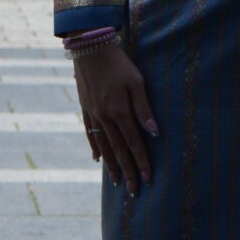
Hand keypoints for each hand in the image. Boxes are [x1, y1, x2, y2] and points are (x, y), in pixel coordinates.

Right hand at [73, 42, 156, 194]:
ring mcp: (93, 114)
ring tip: (116, 182)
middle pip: (118, 151)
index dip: (141, 162)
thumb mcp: (136, 83)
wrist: (90, 49)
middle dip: (127, 172)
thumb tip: (154, 133)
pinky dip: (95, 148)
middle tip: (133, 191)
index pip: (134, 144)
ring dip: (111, 165)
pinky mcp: (85, 108)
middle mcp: (105, 117)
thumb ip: (144, 109)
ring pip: (103, 146)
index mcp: (119, 112)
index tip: (148, 179)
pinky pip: (90, 133)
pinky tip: (98, 160)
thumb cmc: (119, 64)